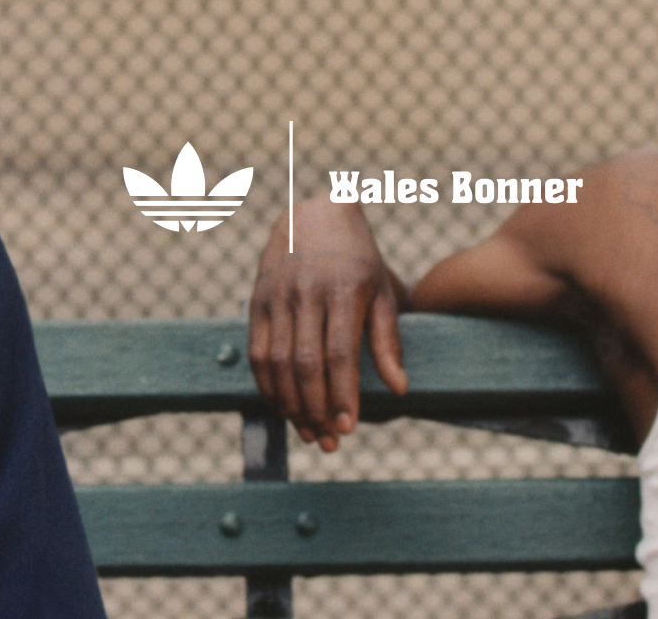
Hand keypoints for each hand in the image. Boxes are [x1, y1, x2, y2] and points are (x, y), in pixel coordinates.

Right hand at [248, 199, 409, 451]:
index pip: (339, 354)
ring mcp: (276, 297)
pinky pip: (257, 352)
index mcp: (343, 290)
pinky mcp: (257, 301)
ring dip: (290, 405)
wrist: (314, 215)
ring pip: (276, 363)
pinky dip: (268, 386)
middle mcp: (305, 293)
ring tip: (309, 432)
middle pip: (304, 364)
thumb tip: (400, 390)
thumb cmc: (359, 260)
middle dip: (316, 409)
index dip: (342, 394)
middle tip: (329, 443)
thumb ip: (388, 341)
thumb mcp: (382, 292)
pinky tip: (283, 407)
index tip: (348, 428)